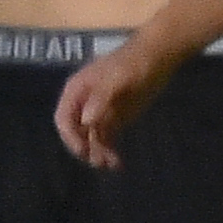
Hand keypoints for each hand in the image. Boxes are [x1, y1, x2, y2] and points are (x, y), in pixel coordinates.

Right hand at [54, 40, 167, 171]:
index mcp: (77, 91)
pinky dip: (110, 151)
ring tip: (111, 164)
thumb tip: (87, 120)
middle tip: (99, 162)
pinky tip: (117, 162)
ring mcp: (100, 113)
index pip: (64, 119)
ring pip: (92, 139)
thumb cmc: (133, 63)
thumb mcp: (117, 78)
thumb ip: (101, 97)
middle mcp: (84, 104)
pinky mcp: (116, 119)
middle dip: (86, 148)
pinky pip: (108, 139)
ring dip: (98, 152)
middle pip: (77, 132)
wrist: (158, 57)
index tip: (83, 150)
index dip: (71, 136)